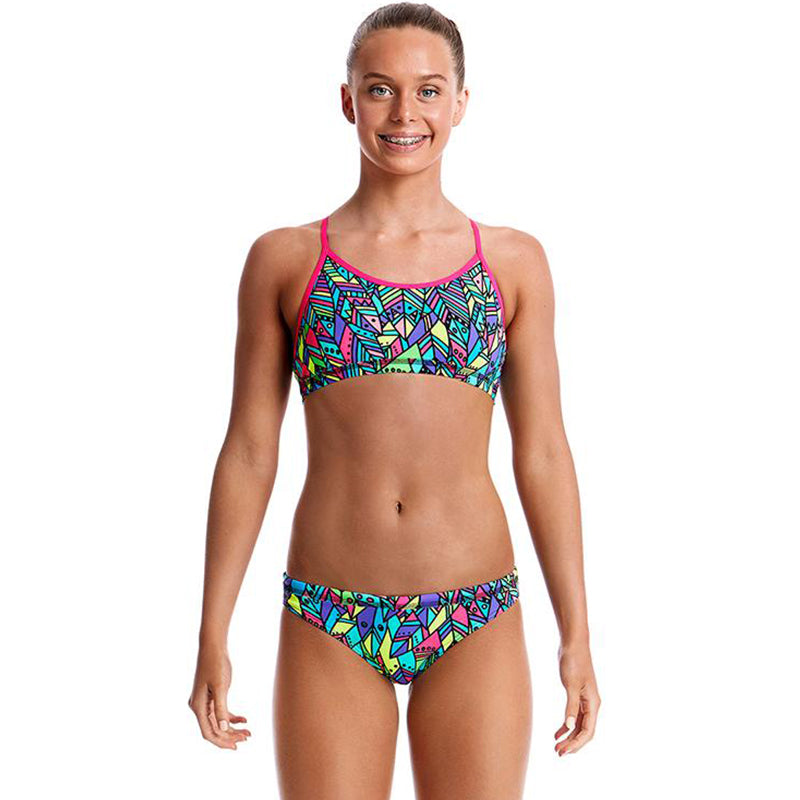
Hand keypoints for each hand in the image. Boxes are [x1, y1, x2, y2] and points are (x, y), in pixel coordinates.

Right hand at [188, 644, 250, 749]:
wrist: (213, 647)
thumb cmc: (215, 664)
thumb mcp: (220, 686)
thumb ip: (221, 708)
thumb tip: (223, 728)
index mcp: (198, 707)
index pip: (208, 732)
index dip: (221, 742)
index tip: (236, 746)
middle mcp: (199, 707)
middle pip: (214, 729)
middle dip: (230, 736)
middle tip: (246, 738)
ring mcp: (205, 702)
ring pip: (218, 722)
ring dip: (232, 728)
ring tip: (248, 732)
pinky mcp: (212, 696)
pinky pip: (221, 712)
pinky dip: (232, 717)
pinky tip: (244, 719)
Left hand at [554, 641, 599, 755]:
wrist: (573, 644)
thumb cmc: (573, 661)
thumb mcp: (570, 685)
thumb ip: (571, 706)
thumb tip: (570, 727)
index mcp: (593, 703)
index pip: (588, 731)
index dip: (576, 744)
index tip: (563, 751)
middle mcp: (592, 704)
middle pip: (585, 731)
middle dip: (573, 744)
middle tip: (558, 752)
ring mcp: (585, 700)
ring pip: (580, 725)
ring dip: (569, 736)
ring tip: (557, 746)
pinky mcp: (578, 695)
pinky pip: (575, 716)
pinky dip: (567, 725)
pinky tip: (557, 732)